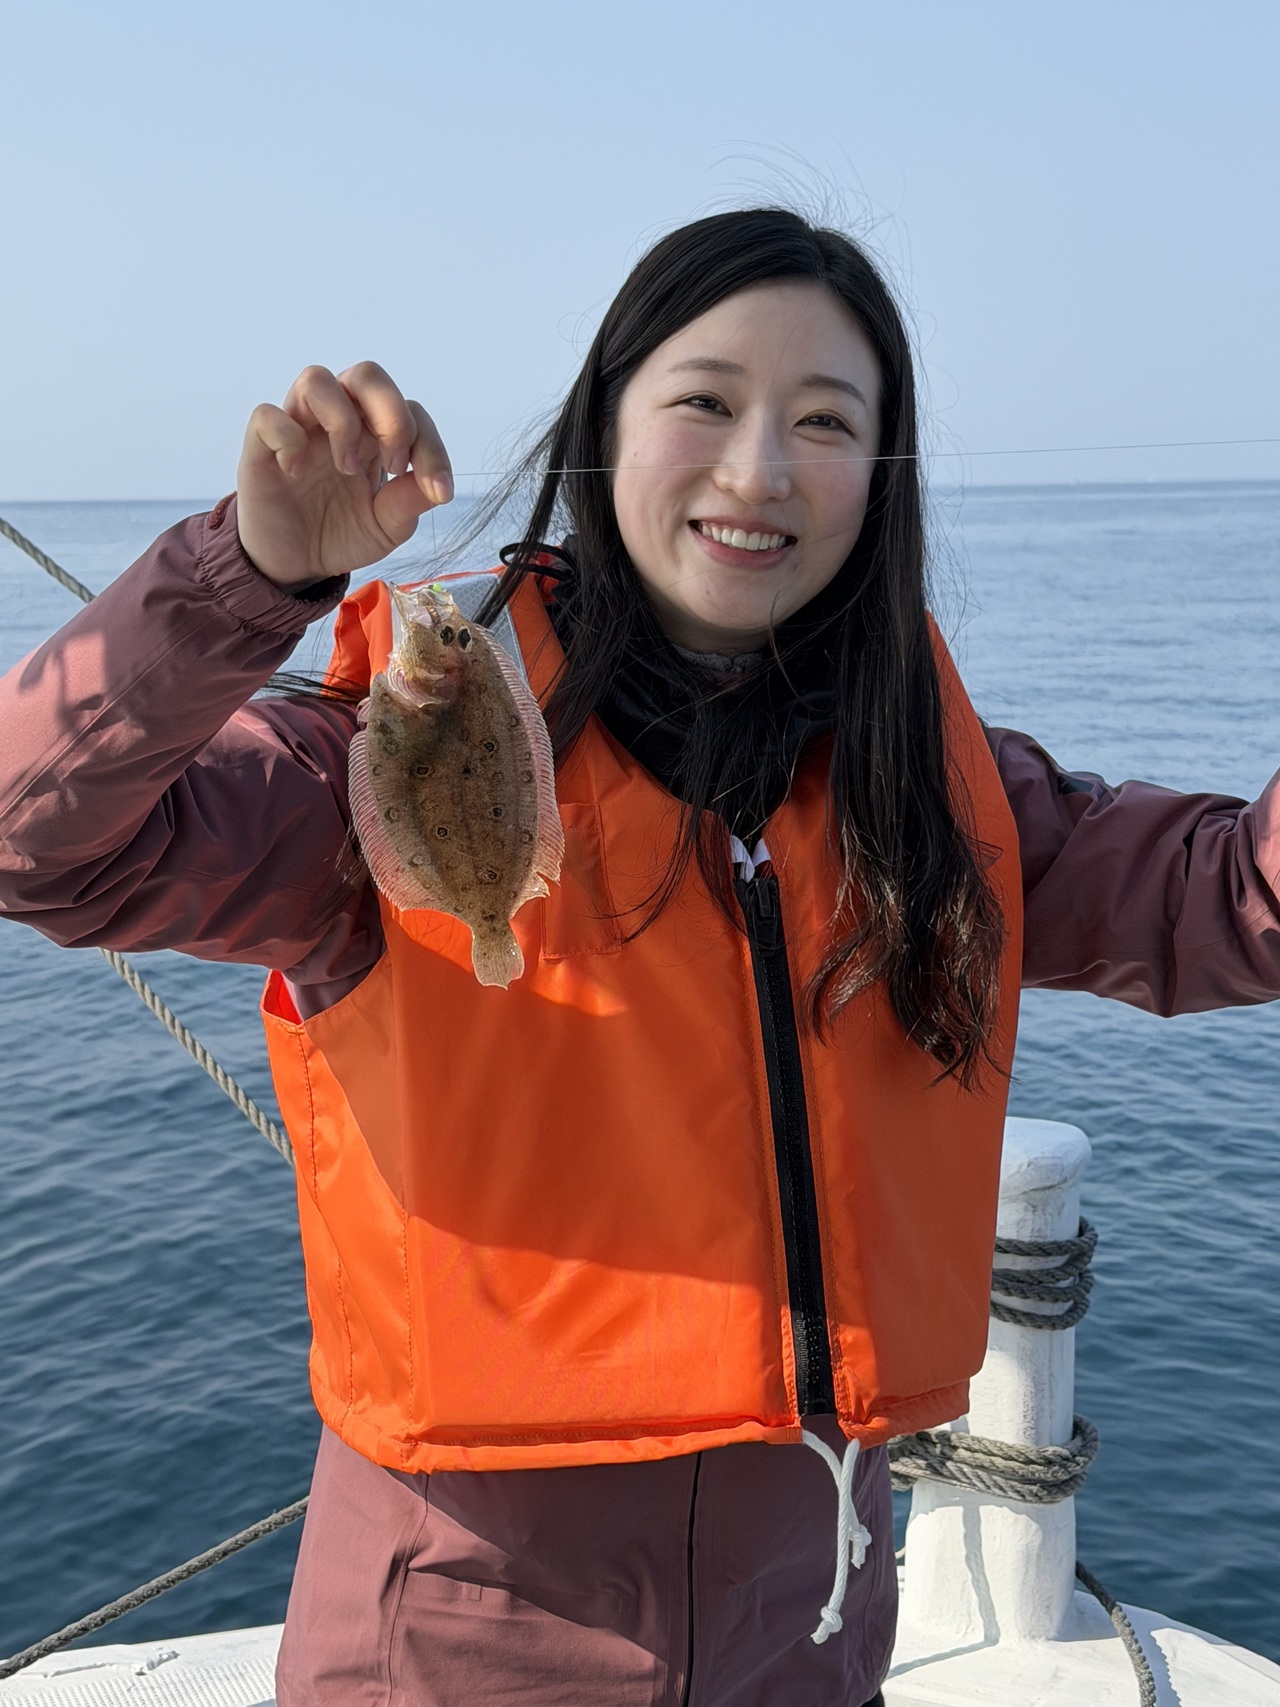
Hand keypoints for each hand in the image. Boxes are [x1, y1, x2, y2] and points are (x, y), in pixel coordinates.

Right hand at [236, 362, 453, 587]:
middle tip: (392, 464)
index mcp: (374, 434)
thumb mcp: (386, 528)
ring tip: (346, 467)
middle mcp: (337, 420)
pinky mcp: (261, 445)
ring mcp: (299, 427)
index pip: (410, 411)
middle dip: (391, 415)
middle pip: (367, 375)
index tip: (439, 491)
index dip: (431, 447)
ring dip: (341, 421)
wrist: (295, 565)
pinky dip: (288, 439)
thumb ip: (409, 503)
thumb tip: (437, 487)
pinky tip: (296, 472)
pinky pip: (267, 415)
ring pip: (316, 379)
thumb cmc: (340, 534)